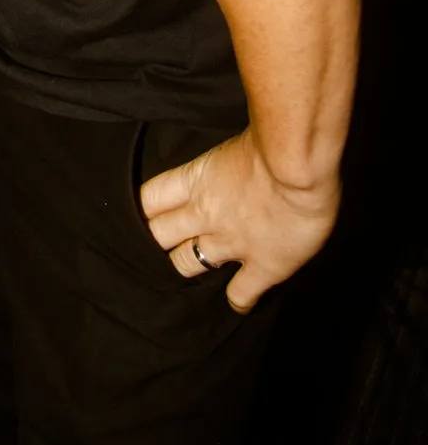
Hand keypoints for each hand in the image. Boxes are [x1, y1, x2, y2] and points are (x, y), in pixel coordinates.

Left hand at [140, 128, 339, 312]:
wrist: (301, 164)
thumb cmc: (274, 142)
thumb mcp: (234, 144)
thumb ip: (222, 165)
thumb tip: (225, 167)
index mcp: (196, 178)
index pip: (149, 198)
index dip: (144, 209)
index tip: (145, 215)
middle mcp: (205, 213)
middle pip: (160, 234)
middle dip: (158, 239)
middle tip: (163, 244)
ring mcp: (231, 243)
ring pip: (187, 264)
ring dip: (189, 265)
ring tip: (192, 266)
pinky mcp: (263, 267)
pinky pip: (239, 294)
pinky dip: (237, 301)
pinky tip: (237, 302)